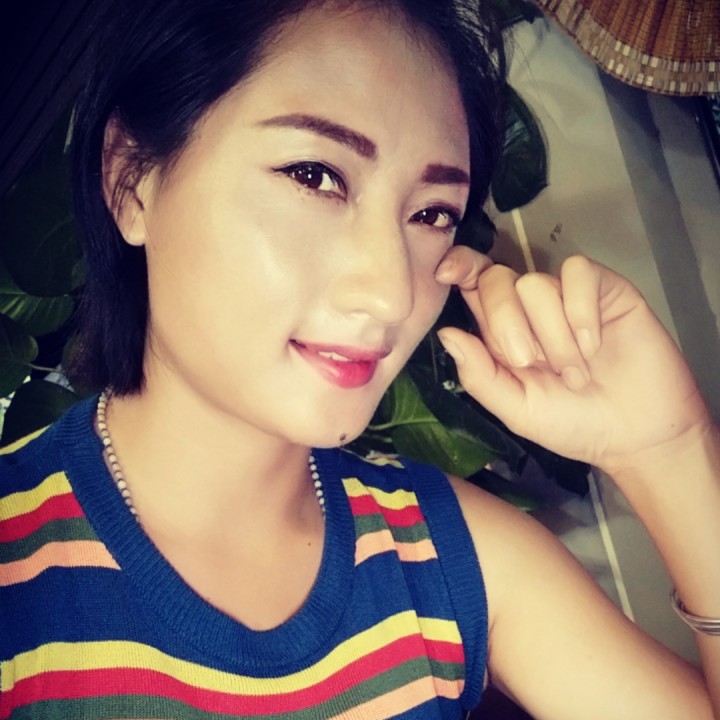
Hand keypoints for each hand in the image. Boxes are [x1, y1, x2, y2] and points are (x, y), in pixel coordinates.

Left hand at [434, 247, 710, 473]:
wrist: (637, 435)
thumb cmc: (573, 424)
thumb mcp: (516, 408)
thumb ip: (479, 374)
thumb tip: (446, 333)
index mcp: (501, 332)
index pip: (473, 283)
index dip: (459, 267)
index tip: (446, 273)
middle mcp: (529, 309)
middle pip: (497, 280)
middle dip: (507, 325)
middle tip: (532, 364)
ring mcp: (567, 296)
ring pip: (536, 283)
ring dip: (552, 335)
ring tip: (575, 373)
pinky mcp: (605, 290)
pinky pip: (579, 274)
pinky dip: (581, 312)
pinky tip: (594, 346)